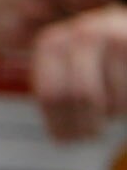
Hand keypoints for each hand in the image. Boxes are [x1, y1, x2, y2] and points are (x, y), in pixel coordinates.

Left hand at [32, 5, 126, 144]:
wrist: (126, 29)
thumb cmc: (95, 58)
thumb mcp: (69, 64)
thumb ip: (58, 91)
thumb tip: (60, 137)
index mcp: (52, 44)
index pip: (51, 94)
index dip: (59, 123)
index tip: (64, 140)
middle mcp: (81, 35)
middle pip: (81, 96)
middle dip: (87, 123)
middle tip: (90, 136)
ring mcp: (112, 38)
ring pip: (112, 99)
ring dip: (112, 113)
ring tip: (111, 107)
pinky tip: (122, 99)